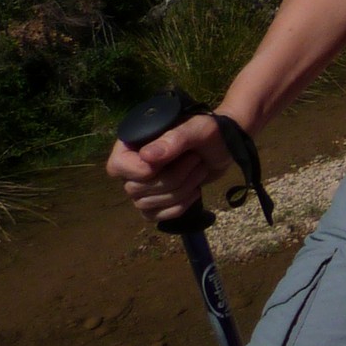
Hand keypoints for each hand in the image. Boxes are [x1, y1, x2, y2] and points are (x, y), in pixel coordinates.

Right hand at [108, 113, 230, 225]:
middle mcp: (133, 166)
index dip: (141, 170)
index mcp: (135, 143)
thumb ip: (175, 138)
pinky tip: (195, 192)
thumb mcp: (198, 128)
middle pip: (135, 189)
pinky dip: (177, 208)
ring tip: (200, 170)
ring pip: (146, 205)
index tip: (167, 161)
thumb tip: (147, 157)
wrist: (228, 145)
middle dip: (173, 178)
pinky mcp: (157, 201)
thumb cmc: (212, 130)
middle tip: (196, 160)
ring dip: (180, 191)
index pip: (117, 166)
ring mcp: (144, 185)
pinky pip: (154, 216)